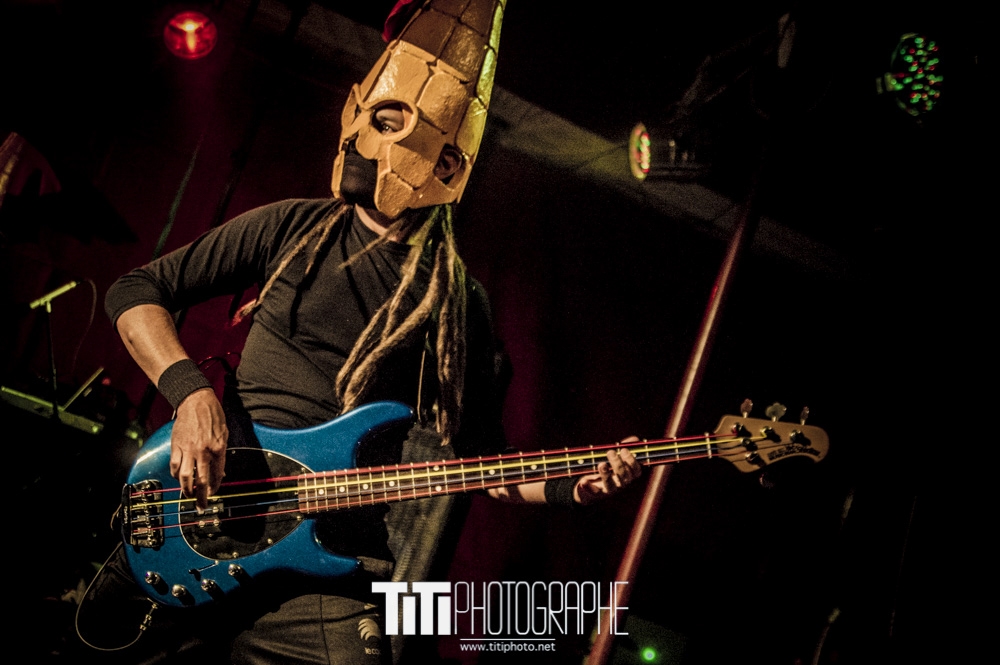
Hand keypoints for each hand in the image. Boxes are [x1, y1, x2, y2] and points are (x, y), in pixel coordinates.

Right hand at [170, 388, 227, 509]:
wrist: (196, 401)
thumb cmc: (213, 415)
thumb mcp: (224, 434)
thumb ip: (221, 454)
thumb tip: (220, 471)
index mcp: (218, 448)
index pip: (217, 474)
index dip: (215, 487)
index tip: (213, 493)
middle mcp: (203, 451)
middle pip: (202, 480)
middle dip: (202, 496)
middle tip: (201, 506)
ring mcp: (188, 449)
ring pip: (185, 476)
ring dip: (187, 489)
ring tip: (188, 495)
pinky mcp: (176, 446)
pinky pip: (175, 465)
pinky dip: (176, 475)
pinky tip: (179, 478)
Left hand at [574, 437, 642, 504]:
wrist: (591, 486)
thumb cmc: (607, 469)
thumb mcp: (615, 458)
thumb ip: (623, 449)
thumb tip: (634, 439)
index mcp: (627, 476)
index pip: (636, 472)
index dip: (632, 461)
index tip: (624, 450)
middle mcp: (620, 484)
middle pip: (623, 477)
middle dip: (618, 464)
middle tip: (610, 452)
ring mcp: (608, 490)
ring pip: (610, 485)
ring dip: (606, 474)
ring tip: (601, 464)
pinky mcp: (596, 493)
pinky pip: (593, 492)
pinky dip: (588, 487)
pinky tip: (583, 481)